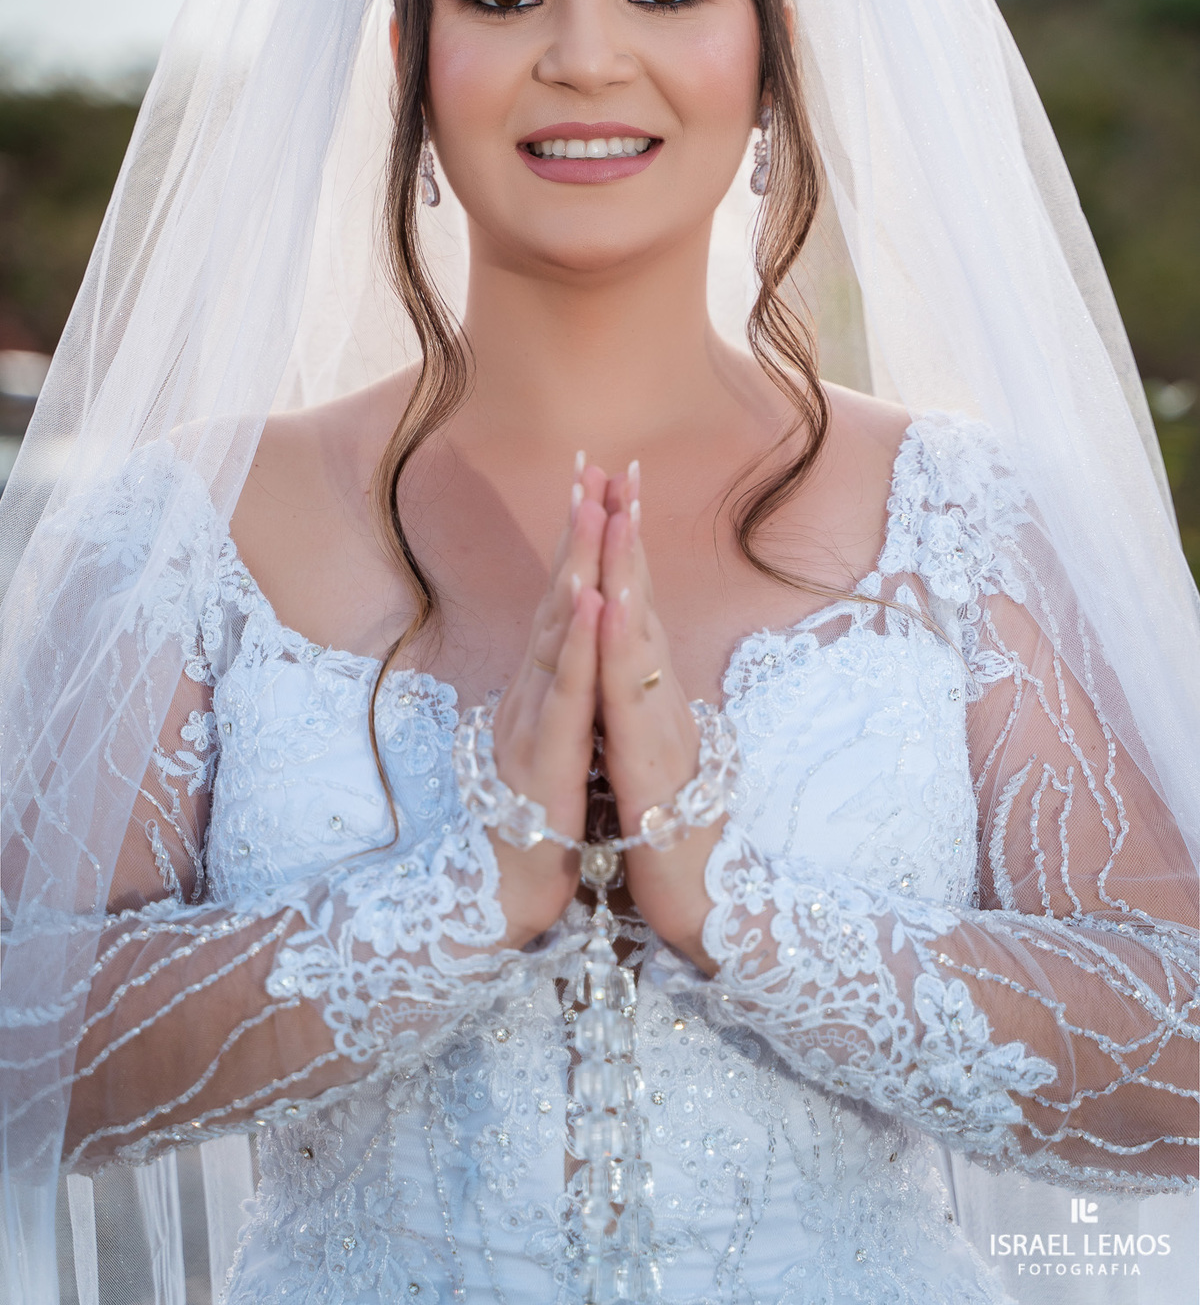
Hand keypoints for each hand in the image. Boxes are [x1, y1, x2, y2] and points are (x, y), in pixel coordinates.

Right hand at [487, 459, 606, 949]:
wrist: (504, 899)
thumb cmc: (537, 826)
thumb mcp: (559, 748)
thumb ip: (561, 698)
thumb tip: (570, 655)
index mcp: (541, 689)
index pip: (565, 603)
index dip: (582, 543)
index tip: (601, 484)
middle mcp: (529, 692)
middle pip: (558, 598)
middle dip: (579, 529)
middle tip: (595, 464)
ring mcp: (530, 720)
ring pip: (557, 631)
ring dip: (576, 565)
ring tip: (593, 506)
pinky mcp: (542, 756)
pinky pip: (563, 691)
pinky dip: (576, 640)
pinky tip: (588, 598)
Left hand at [596, 464, 720, 972]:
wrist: (705, 901)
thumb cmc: (673, 832)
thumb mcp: (648, 753)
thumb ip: (643, 705)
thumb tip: (637, 663)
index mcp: (651, 693)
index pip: (631, 604)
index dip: (620, 545)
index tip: (608, 486)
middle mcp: (660, 694)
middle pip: (639, 598)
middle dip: (626, 528)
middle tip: (616, 462)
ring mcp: (661, 720)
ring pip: (638, 631)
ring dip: (624, 565)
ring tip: (614, 505)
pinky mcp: (652, 759)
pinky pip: (629, 695)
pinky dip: (618, 643)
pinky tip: (608, 601)